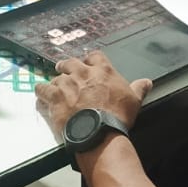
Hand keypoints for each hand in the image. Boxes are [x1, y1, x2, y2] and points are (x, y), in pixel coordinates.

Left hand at [34, 50, 151, 141]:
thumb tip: (147, 82)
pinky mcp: (54, 98)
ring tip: (51, 86)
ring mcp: (66, 84)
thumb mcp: (134, 100)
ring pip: (55, 77)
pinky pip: (42, 91)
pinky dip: (41, 93)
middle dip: (66, 66)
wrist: (99, 131)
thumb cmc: (117, 116)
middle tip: (63, 68)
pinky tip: (40, 96)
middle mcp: (82, 74)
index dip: (90, 59)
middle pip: (70, 62)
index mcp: (103, 71)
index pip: (95, 56)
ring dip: (53, 82)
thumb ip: (139, 88)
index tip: (88, 63)